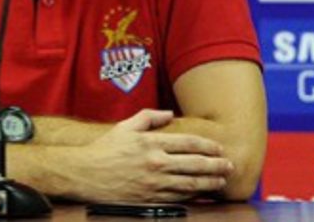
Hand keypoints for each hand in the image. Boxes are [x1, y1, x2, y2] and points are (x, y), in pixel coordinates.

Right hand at [68, 109, 233, 202]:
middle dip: (217, 165)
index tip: (218, 147)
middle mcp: (156, 163)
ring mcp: (155, 184)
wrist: (84, 174)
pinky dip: (195, 197)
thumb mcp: (124, 127)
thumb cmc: (103, 150)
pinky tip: (203, 194)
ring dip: (211, 182)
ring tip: (222, 180)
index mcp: (151, 143)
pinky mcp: (151, 200)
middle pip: (196, 164)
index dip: (208, 145)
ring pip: (192, 184)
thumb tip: (168, 113)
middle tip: (229, 165)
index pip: (188, 143)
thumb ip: (148, 117)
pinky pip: (179, 199)